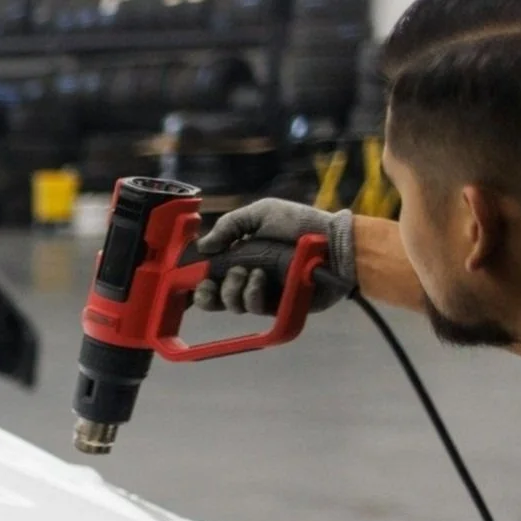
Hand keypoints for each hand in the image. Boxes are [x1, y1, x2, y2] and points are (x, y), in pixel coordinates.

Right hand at [194, 199, 357, 315]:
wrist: (334, 244)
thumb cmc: (301, 224)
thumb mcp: (262, 213)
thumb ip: (230, 226)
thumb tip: (203, 247)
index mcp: (239, 256)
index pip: (207, 274)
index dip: (194, 279)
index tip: (185, 278)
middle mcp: (246, 277)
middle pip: (212, 298)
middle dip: (206, 293)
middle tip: (210, 283)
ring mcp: (261, 293)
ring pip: (230, 304)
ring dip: (232, 289)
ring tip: (249, 272)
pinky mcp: (276, 307)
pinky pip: (252, 308)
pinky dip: (251, 293)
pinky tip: (260, 278)